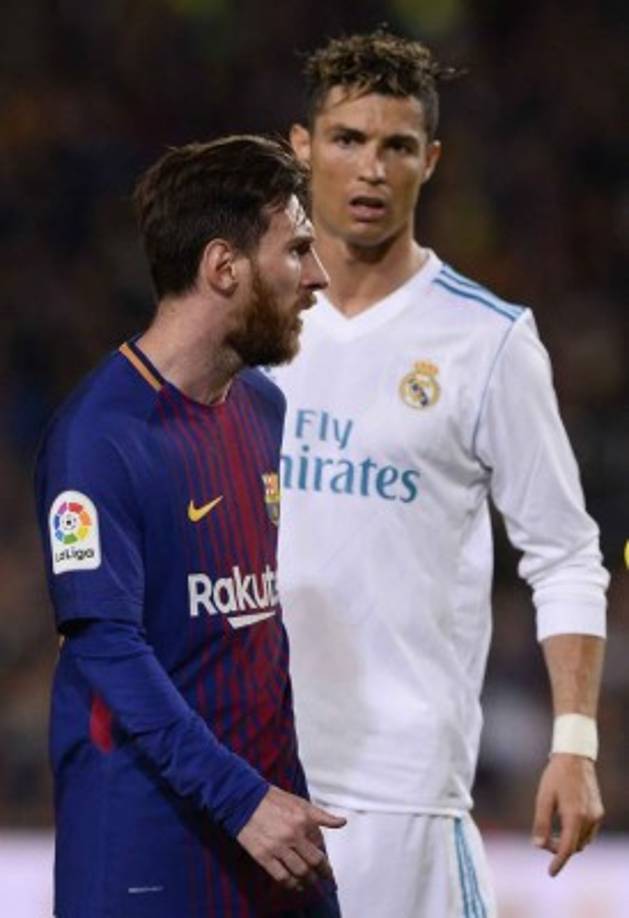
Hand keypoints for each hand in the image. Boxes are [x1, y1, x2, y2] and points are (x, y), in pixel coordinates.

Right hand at [237, 785, 345, 889]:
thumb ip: (322, 815)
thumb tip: (343, 822)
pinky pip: (282, 876)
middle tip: (326, 878)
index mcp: (303, 819)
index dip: (322, 852)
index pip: (320, 843)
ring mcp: (278, 847)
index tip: (324, 861)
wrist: (244, 800)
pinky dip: (291, 884)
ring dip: (308, 881)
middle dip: (323, 872)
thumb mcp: (300, 803)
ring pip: (300, 871)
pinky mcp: (264, 856)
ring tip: (311, 883)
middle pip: (314, 861)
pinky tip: (295, 885)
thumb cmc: (273, 799)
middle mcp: (293, 834)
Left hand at [531, 753, 603, 876]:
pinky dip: (577, 835)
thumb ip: (540, 822)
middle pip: (575, 846)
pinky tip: (564, 826)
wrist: (575, 757)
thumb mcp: (543, 798)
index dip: (558, 862)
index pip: (567, 848)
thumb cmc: (555, 776)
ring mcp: (596, 815)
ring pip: (583, 841)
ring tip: (551, 833)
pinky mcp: (599, 810)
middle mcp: (589, 819)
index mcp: (574, 816)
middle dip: (559, 849)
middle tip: (542, 841)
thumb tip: (537, 845)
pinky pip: (589, 832)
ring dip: (569, 843)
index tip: (551, 873)